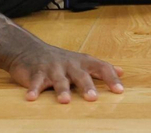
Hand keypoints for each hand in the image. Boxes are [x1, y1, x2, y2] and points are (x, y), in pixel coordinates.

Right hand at [7, 44, 124, 102]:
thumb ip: (100, 68)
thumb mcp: (82, 61)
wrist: (30, 49)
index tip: (119, 91)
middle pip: (80, 75)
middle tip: (93, 98)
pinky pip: (36, 82)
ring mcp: (53, 69)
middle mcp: (70, 65)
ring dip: (62, 89)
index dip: (110, 79)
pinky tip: (32, 98)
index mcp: (82, 62)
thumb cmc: (60, 60)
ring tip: (65, 101)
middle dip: (87, 86)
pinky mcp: (36, 74)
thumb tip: (121, 72)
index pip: (101, 68)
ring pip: (59, 80)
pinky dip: (34, 90)